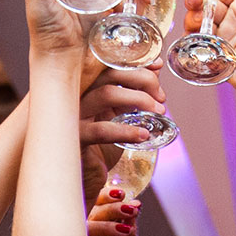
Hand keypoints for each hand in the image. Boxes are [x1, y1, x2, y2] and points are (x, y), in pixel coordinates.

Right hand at [78, 67, 163, 196]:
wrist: (85, 176)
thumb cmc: (103, 143)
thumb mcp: (121, 112)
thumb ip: (134, 90)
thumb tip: (156, 68)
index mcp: (87, 85)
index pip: (109, 61)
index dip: (135, 59)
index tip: (157, 66)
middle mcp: (78, 95)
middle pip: (109, 72)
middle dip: (141, 78)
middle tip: (160, 95)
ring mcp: (74, 115)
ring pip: (107, 94)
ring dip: (139, 99)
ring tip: (158, 111)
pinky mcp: (76, 139)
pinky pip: (101, 130)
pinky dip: (126, 130)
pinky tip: (144, 135)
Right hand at [86, 186, 140, 235]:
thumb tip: (134, 212)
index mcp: (90, 235)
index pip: (95, 209)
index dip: (108, 199)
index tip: (125, 195)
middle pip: (90, 214)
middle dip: (111, 208)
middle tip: (131, 207)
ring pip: (85, 227)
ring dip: (108, 223)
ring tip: (127, 226)